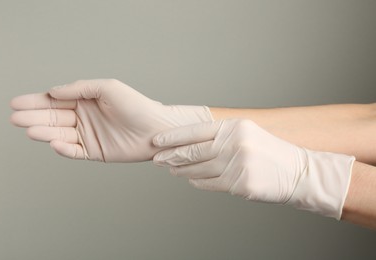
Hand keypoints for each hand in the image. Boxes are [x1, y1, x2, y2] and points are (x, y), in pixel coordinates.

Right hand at [10, 79, 211, 161]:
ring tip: (28, 129)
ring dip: (44, 131)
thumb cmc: (136, 105)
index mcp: (85, 100)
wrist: (156, 129)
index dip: (36, 101)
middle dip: (34, 116)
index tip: (17, 102)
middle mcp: (84, 117)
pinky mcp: (95, 151)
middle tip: (16, 117)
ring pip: (60, 133)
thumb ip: (80, 88)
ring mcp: (88, 135)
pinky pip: (74, 151)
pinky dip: (63, 148)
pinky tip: (53, 142)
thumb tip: (54, 91)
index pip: (56, 100)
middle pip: (53, 117)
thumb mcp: (108, 88)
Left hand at [153, 119, 354, 218]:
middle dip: (171, 156)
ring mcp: (238, 164)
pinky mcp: (241, 184)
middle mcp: (235, 143)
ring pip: (199, 170)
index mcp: (234, 127)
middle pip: (194, 151)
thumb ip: (220, 136)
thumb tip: (190, 143)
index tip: (157, 140)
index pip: (196, 131)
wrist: (297, 172)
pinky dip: (198, 182)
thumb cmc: (268, 152)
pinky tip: (190, 179)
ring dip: (182, 171)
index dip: (173, 136)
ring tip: (171, 170)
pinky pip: (211, 184)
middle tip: (157, 159)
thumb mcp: (246, 134)